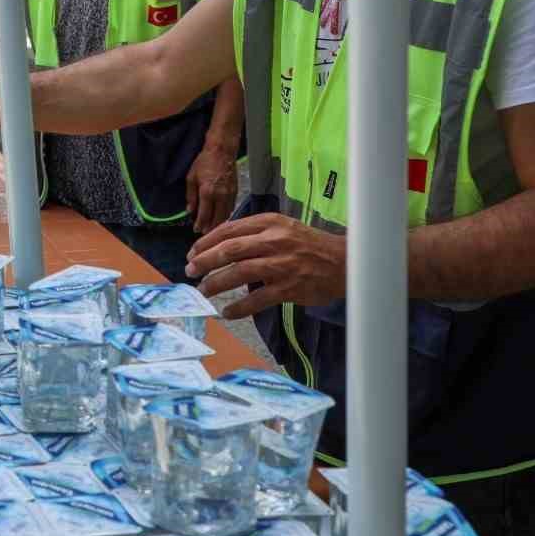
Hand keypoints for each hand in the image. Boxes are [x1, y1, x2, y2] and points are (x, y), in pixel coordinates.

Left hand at [184, 145, 237, 233]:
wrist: (222, 151)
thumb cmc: (204, 162)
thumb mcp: (191, 178)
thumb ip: (190, 196)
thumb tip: (190, 210)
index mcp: (207, 192)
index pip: (204, 214)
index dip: (200, 224)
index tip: (196, 230)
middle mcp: (220, 196)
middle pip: (217, 218)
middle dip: (210, 228)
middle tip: (205, 235)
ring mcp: (230, 195)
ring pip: (226, 215)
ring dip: (219, 224)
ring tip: (212, 230)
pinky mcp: (236, 192)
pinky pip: (231, 208)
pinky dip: (225, 215)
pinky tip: (221, 219)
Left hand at [185, 212, 345, 318]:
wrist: (345, 262)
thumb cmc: (309, 245)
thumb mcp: (282, 227)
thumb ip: (255, 233)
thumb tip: (221, 244)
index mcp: (270, 223)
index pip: (229, 230)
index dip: (206, 242)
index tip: (192, 253)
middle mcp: (274, 241)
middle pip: (230, 249)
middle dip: (204, 261)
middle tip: (189, 271)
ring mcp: (282, 265)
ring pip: (240, 272)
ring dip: (216, 283)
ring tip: (203, 290)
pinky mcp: (290, 288)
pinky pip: (258, 299)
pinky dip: (239, 307)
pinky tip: (227, 312)